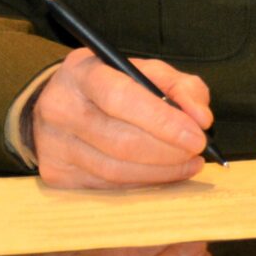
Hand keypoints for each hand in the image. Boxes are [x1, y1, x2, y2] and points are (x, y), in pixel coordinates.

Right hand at [30, 50, 212, 188]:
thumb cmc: (111, 83)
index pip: (122, 99)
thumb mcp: (146, 70)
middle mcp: (61, 108)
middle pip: (120, 141)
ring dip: (160, 172)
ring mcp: (53, 144)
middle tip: (198, 151)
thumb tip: (202, 118)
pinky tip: (164, 173)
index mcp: (83, 73)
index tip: (198, 135)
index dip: (163, 121)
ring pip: (115, 170)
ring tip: (188, 163)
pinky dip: (142, 182)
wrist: (59, 101)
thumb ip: (181, 86)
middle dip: (168, 151)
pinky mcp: (55, 173)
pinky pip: (107, 185)